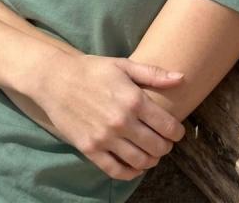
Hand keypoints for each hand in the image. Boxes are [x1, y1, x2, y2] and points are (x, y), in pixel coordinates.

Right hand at [21, 50, 185, 180]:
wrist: (56, 79)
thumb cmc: (93, 70)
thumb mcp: (123, 65)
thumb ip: (153, 74)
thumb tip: (181, 78)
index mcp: (134, 99)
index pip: (168, 126)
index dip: (177, 132)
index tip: (177, 132)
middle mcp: (122, 121)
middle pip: (157, 146)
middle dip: (166, 146)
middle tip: (165, 142)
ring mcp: (105, 138)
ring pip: (140, 161)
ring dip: (151, 160)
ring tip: (151, 153)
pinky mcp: (90, 149)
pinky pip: (116, 170)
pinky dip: (130, 172)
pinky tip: (135, 165)